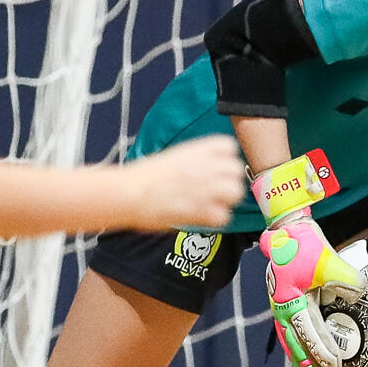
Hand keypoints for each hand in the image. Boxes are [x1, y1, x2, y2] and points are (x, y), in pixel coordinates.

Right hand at [124, 136, 246, 230]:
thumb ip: (197, 160)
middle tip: (213, 189)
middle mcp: (208, 165)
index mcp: (200, 148)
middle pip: (237, 170)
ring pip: (235, 193)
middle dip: (228, 180)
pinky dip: (214, 219)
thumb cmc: (145, 176)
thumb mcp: (175, 156)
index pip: (229, 147)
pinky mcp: (205, 210)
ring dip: (225, 200)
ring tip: (208, 204)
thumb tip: (211, 170)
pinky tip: (200, 216)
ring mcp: (209, 188)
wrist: (131, 192)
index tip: (216, 167)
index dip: (225, 159)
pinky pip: (224, 216)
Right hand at [258, 215, 362, 366]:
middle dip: (310, 366)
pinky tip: (313, 354)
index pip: (309, 333)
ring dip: (303, 361)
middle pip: (296, 345)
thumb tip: (364, 294)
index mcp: (291, 301)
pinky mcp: (285, 303)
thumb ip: (346, 278)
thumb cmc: (306, 244)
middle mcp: (282, 309)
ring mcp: (281, 308)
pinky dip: (302, 346)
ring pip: (291, 342)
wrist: (286, 231)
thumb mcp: (328, 259)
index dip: (322, 352)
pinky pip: (293, 331)